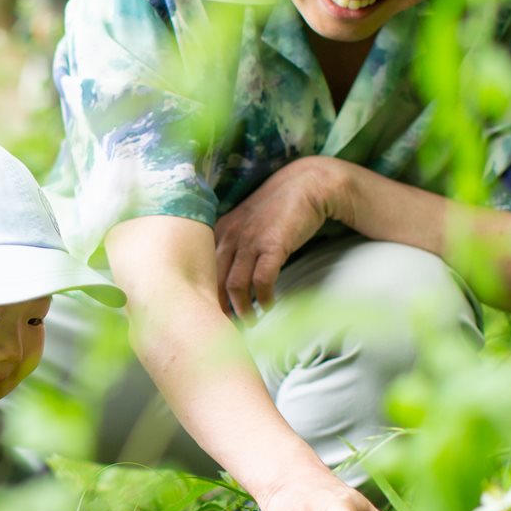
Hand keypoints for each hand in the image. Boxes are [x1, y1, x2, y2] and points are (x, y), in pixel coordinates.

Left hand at [212, 157, 343, 317]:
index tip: (208, 312)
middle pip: (214, 280)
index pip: (203, 269)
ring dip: (241, 308)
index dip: (204, 293)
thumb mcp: (246, 222)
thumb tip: (228, 277)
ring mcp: (251, 240)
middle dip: (218, 307)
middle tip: (225, 326)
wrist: (307, 184)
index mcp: (220, 231)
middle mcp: (230, 236)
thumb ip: (233, 244)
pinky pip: (262, 280)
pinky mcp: (273, 245)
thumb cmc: (278, 207)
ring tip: (249, 322)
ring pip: (235, 285)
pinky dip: (264, 297)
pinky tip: (268, 306)